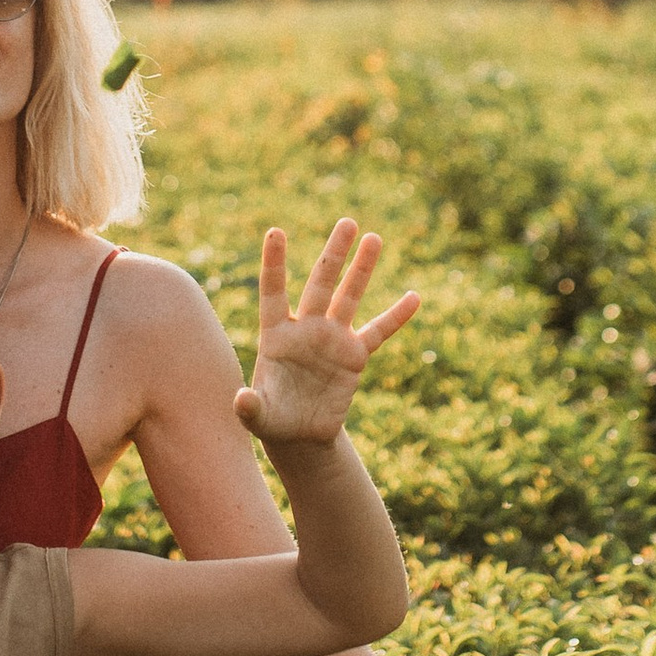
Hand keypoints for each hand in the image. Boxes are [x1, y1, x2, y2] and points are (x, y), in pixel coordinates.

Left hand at [234, 219, 419, 453]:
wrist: (299, 432)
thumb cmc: (272, 417)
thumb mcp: (258, 415)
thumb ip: (250, 406)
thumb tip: (242, 400)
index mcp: (276, 334)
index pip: (274, 291)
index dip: (275, 263)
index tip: (275, 232)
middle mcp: (306, 328)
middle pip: (321, 284)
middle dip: (334, 254)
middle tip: (347, 223)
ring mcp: (332, 339)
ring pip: (349, 298)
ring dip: (362, 270)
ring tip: (374, 238)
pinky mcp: (354, 357)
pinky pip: (378, 332)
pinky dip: (395, 317)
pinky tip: (414, 298)